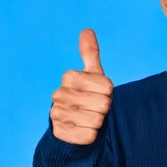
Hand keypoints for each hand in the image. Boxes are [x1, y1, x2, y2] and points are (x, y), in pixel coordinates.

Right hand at [50, 28, 113, 144]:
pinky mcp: (60, 134)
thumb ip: (90, 54)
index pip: (107, 87)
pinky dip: (91, 136)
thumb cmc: (88, 97)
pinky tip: (83, 131)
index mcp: (69, 77)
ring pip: (96, 121)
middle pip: (103, 104)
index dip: (108, 93)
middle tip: (94, 108)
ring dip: (98, 123)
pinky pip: (88, 136)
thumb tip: (87, 30)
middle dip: (103, 109)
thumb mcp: (92, 75)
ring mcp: (57, 114)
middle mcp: (59, 94)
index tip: (99, 94)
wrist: (74, 126)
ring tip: (89, 119)